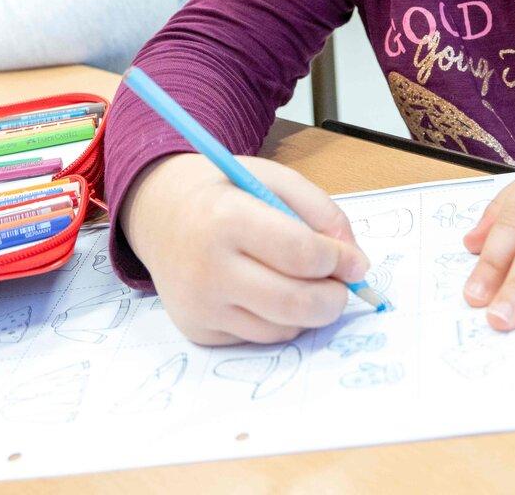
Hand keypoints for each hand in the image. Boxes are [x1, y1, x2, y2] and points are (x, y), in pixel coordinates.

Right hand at [120, 154, 369, 345]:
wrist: (158, 214)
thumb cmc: (223, 192)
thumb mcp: (271, 178)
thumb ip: (320, 211)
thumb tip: (356, 263)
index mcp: (226, 218)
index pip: (301, 253)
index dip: (340, 260)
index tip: (355, 261)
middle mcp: (207, 268)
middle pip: (296, 303)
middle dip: (334, 298)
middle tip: (342, 285)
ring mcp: (200, 305)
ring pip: (283, 327)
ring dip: (308, 311)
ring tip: (302, 282)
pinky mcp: (197, 330)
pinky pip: (260, 336)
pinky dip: (279, 320)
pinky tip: (266, 291)